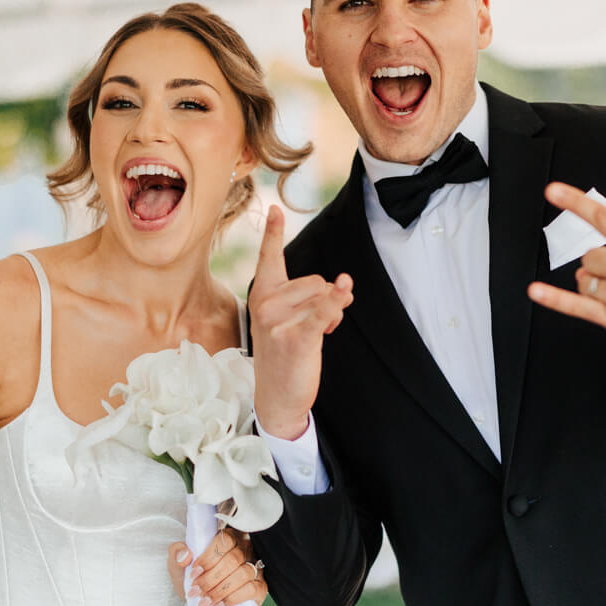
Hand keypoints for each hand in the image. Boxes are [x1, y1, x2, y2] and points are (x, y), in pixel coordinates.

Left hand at [168, 528, 265, 605]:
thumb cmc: (194, 578)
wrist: (201, 599)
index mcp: (227, 537)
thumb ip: (177, 554)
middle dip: (211, 579)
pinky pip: (252, 589)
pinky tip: (219, 605)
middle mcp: (244, 549)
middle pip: (233, 559)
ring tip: (204, 601)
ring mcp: (254, 567)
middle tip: (196, 592)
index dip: (208, 559)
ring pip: (243, 574)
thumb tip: (185, 555)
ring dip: (220, 590)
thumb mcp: (179, 565)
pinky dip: (233, 598)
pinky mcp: (260, 585)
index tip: (193, 574)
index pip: (224, 541)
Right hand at [248, 205, 353, 438]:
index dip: (274, 233)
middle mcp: (264, 303)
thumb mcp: (288, 321)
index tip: (275, 209)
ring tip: (318, 333)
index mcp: (261, 295)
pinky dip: (336, 307)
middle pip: (314, 279)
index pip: (269, 257)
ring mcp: (277, 320)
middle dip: (325, 298)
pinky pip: (325, 311)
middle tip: (316, 324)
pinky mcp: (295, 337)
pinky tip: (339, 308)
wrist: (277, 396)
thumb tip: (344, 282)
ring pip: (323, 295)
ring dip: (332, 312)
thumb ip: (311, 297)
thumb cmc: (285, 355)